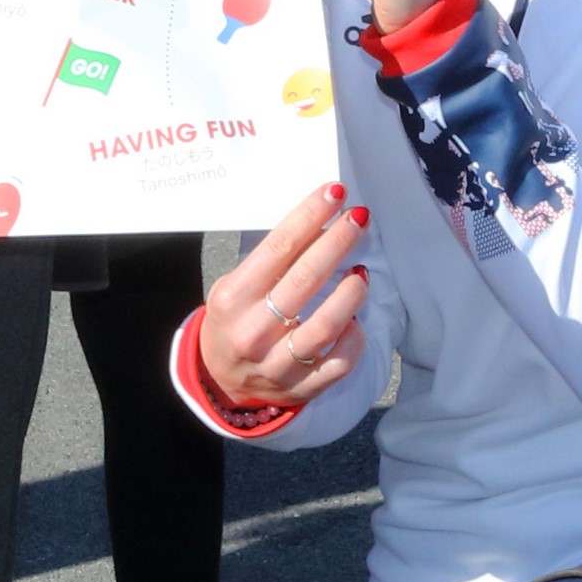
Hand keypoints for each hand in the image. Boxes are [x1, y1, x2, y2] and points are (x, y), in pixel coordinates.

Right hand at [191, 184, 374, 409]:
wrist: (220, 381)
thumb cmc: (234, 322)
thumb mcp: (234, 287)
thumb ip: (270, 263)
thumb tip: (320, 224)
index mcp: (233, 298)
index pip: (278, 247)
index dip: (310, 216)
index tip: (334, 193)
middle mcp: (253, 331)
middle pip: (305, 279)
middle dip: (337, 241)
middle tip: (358, 217)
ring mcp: (277, 364)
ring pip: (325, 325)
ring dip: (351, 293)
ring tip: (361, 273)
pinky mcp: (301, 388)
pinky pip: (338, 364)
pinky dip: (353, 339)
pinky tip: (356, 320)